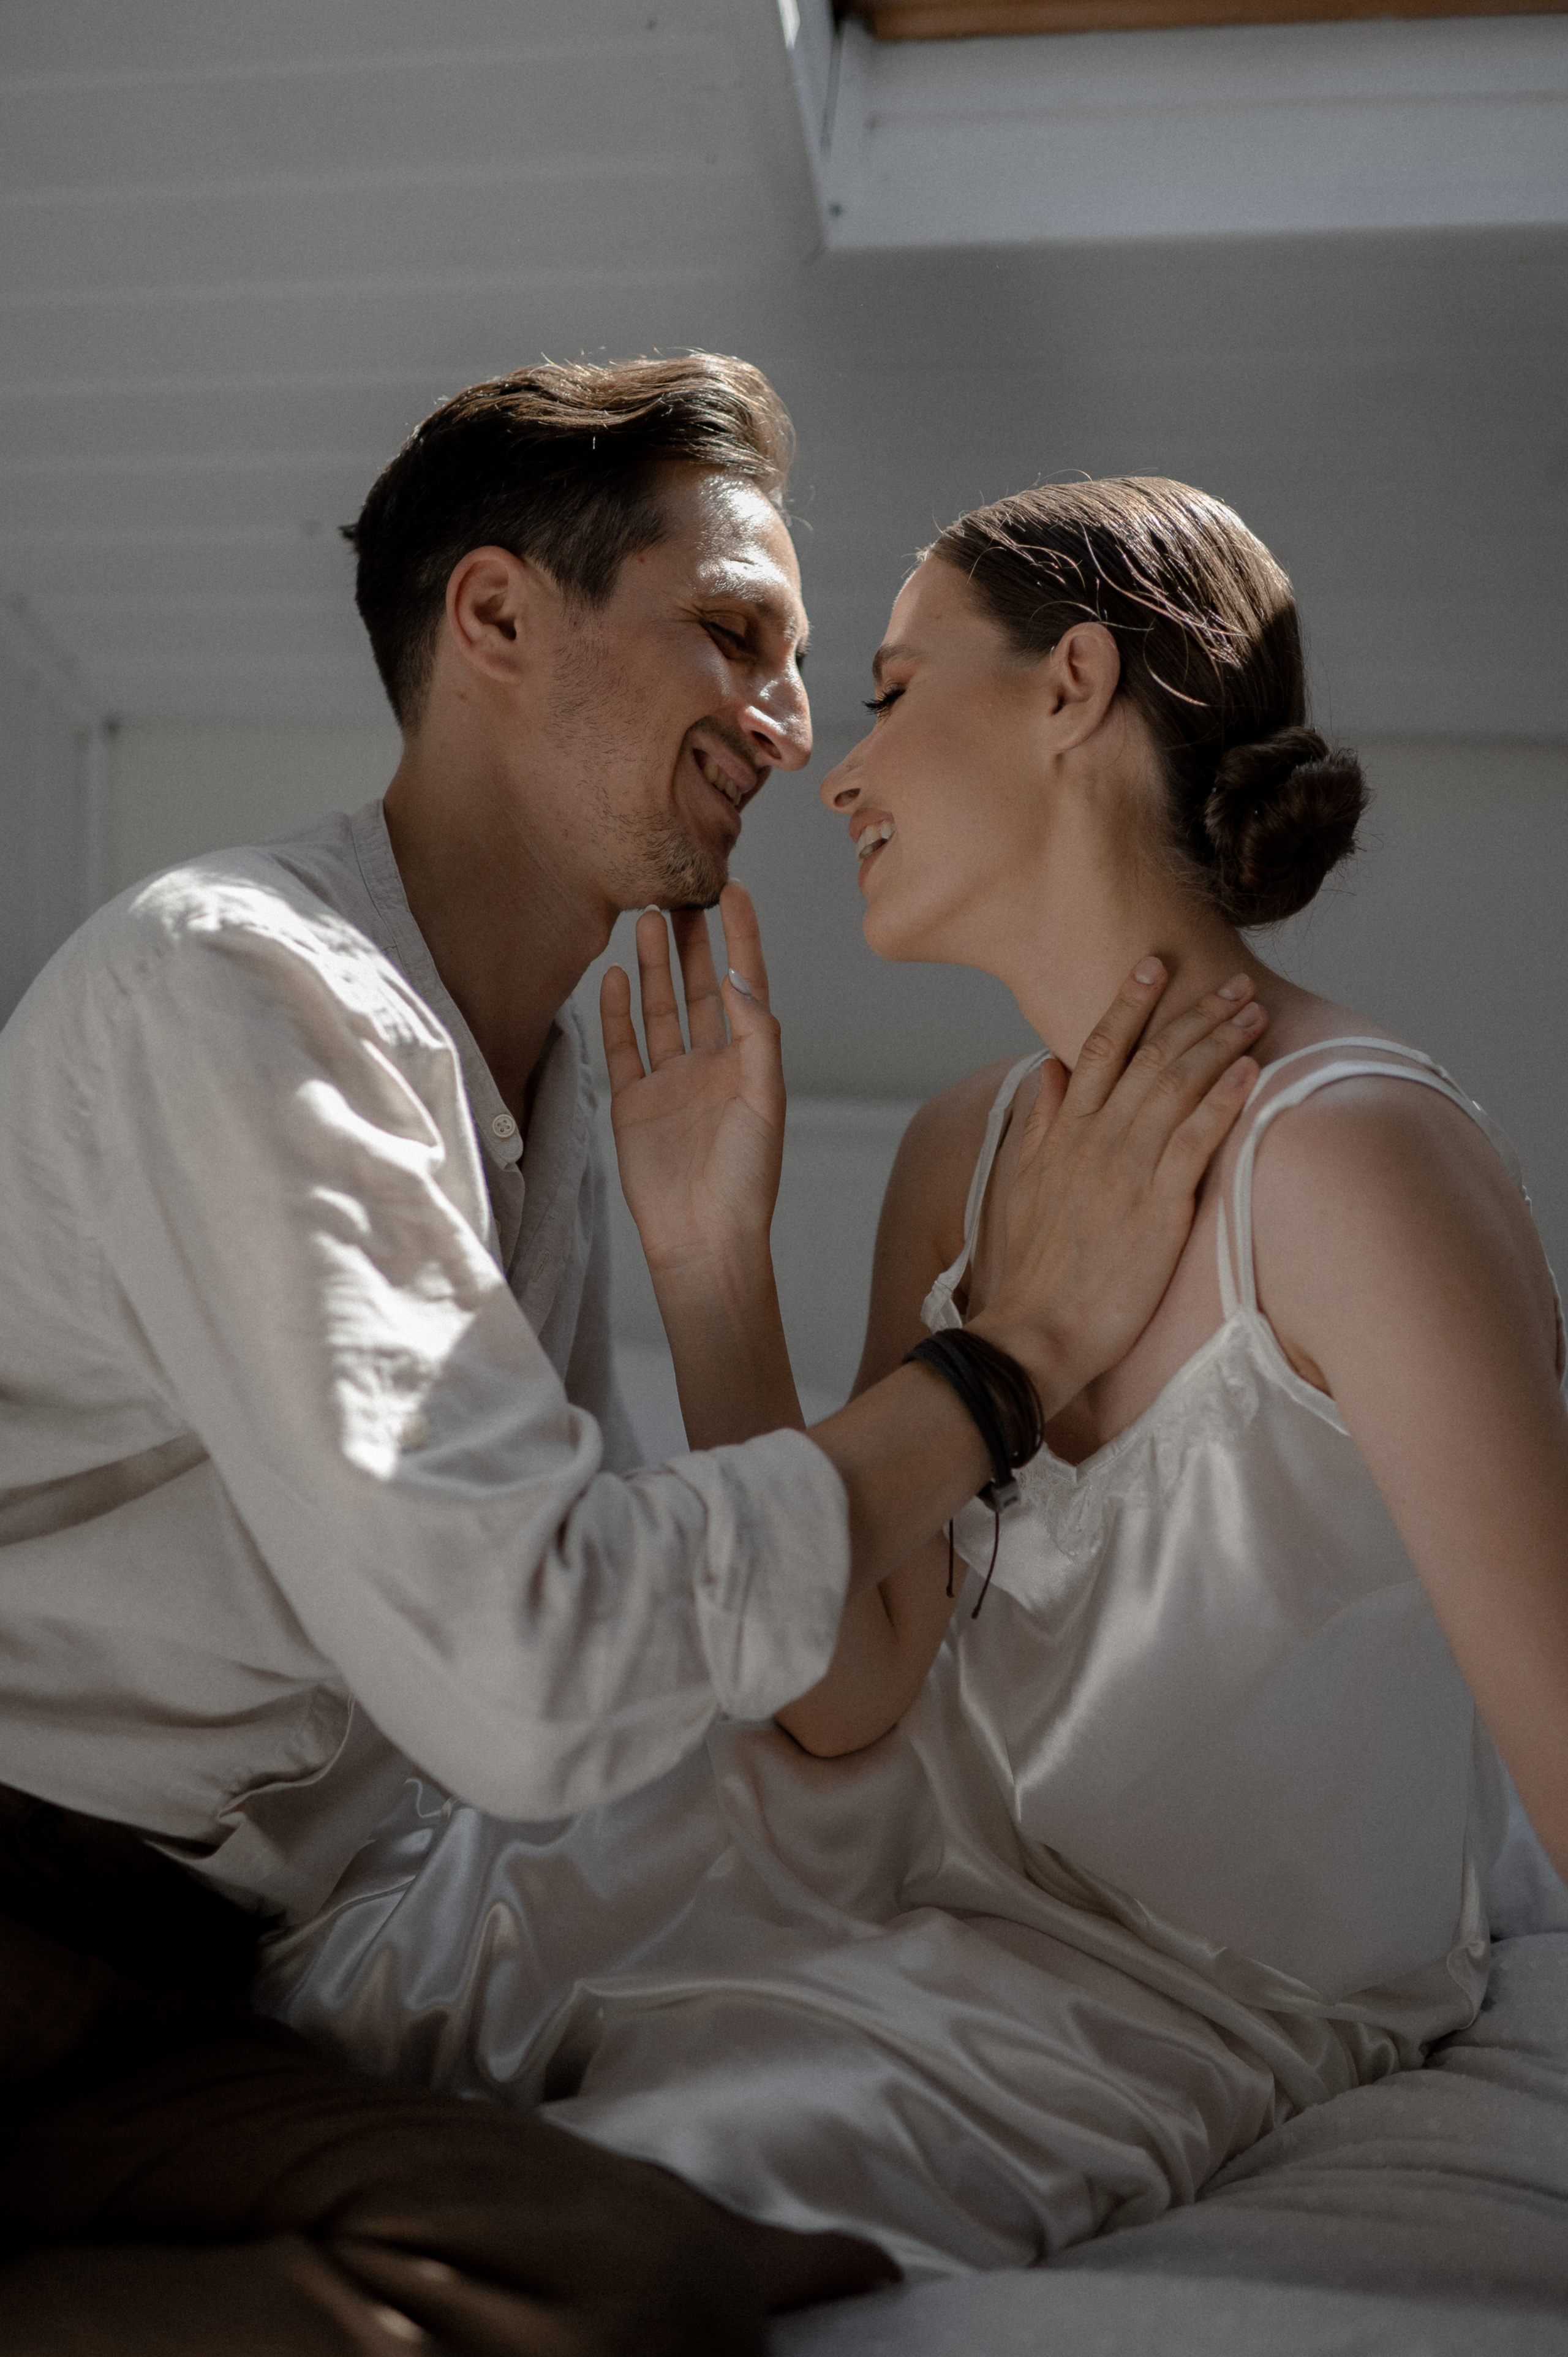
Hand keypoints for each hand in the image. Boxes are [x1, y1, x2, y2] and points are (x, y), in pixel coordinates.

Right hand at [600, 883, 782, 1281]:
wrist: (705, 1239)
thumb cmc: (748, 1180)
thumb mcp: (766, 1101)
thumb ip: (755, 1035)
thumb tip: (737, 977)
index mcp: (749, 1062)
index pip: (746, 985)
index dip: (742, 939)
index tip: (735, 890)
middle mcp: (710, 1065)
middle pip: (700, 989)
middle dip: (692, 942)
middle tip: (679, 892)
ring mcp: (670, 1082)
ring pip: (661, 1010)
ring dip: (654, 967)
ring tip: (646, 920)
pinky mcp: (634, 1103)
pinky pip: (624, 1047)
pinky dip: (618, 1012)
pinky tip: (613, 976)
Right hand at [970, 961, 1266, 1404]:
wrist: (1034, 1333)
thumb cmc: (1034, 1270)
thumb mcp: (1023, 1186)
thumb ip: (1040, 1123)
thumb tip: (1049, 1069)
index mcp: (1064, 1134)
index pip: (1098, 1050)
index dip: (1127, 1004)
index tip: (1153, 966)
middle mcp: (1094, 1141)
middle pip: (1151, 1058)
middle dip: (1195, 1013)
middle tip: (1236, 981)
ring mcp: (1125, 1171)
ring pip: (1178, 1088)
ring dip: (1220, 1043)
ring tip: (1255, 1011)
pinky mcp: (1157, 1209)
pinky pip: (1195, 1141)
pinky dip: (1223, 1101)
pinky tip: (1251, 1072)